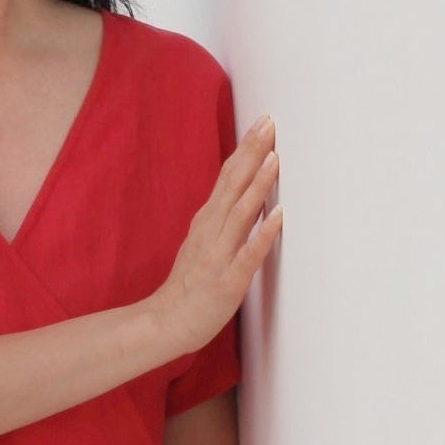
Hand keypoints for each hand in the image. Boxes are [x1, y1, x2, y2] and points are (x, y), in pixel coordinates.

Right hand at [149, 117, 281, 359]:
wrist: (166, 323)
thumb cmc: (189, 284)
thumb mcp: (202, 241)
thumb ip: (222, 216)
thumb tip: (244, 189)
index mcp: (207, 221)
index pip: (227, 176)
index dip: (245, 148)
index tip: (262, 121)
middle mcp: (211, 232)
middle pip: (233, 185)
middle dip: (252, 153)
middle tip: (269, 123)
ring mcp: (219, 256)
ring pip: (240, 214)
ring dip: (258, 185)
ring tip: (275, 158)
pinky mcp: (227, 281)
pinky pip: (248, 254)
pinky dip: (263, 233)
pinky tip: (278, 216)